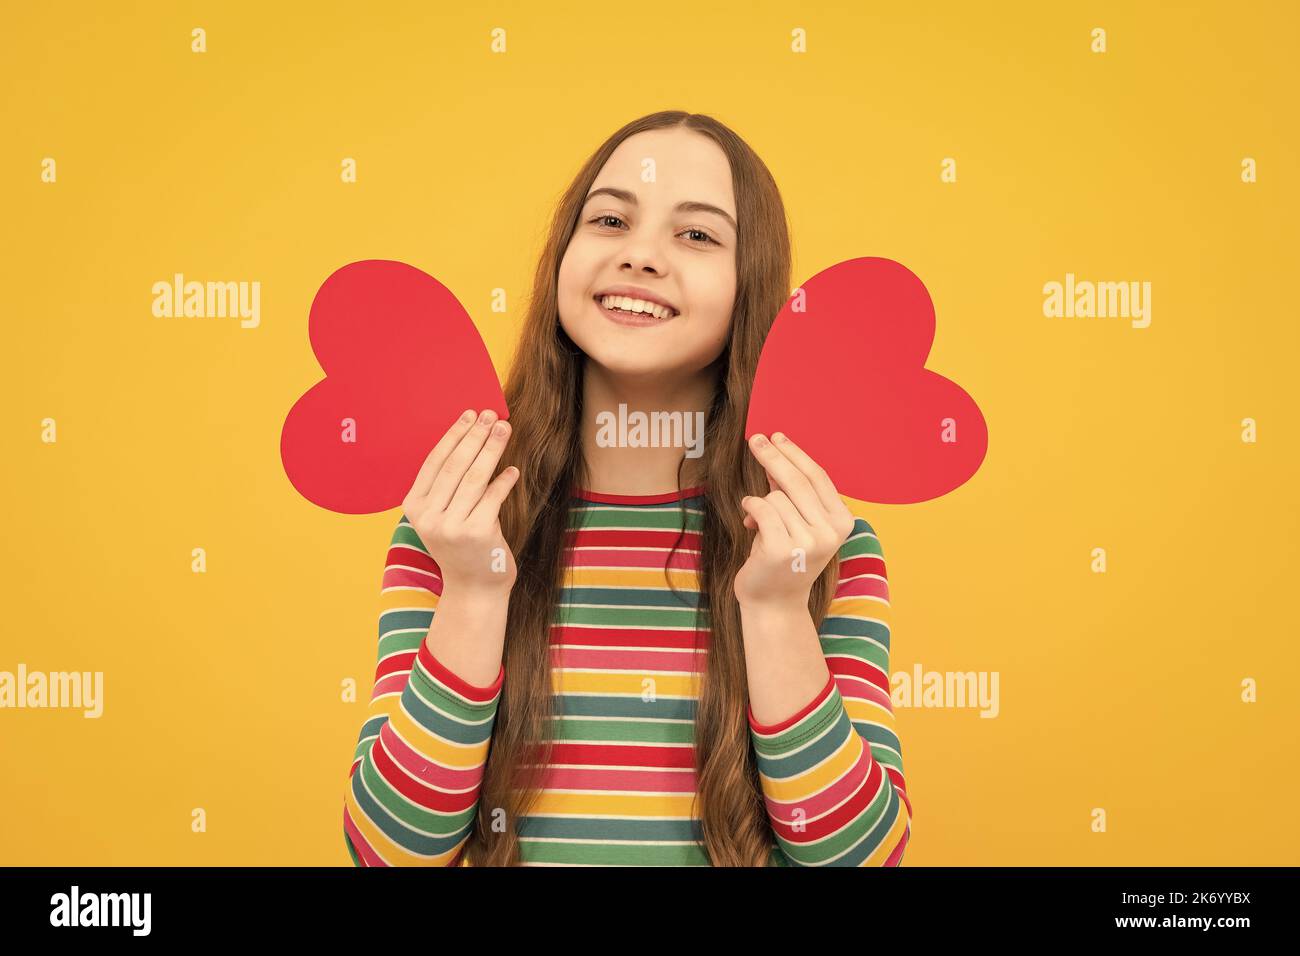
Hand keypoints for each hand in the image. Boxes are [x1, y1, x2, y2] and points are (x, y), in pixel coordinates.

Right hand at [402, 408, 520, 593]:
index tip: (470, 415)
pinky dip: (504, 481)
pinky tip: (513, 470)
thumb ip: (449, 486)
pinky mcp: (477, 534)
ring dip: (492, 449)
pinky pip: (493, 497)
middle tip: (492, 415)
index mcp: (414, 507)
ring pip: (475, 477)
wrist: (474, 588)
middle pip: (455, 466)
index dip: (454, 435)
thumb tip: (471, 436)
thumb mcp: (443, 516)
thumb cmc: (462, 546)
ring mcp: (452, 526)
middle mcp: (428, 517)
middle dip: (475, 436)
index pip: (435, 462)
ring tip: (504, 429)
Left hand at [734, 432, 856, 607]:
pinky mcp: (780, 550)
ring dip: (761, 504)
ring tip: (761, 527)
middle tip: (754, 439)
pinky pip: (761, 508)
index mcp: (842, 523)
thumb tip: (776, 456)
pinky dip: (750, 509)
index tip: (776, 436)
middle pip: (797, 480)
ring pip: (775, 497)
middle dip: (773, 456)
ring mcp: (807, 542)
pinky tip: (749, 524)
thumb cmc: (785, 560)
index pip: (818, 477)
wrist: (775, 604)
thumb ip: (791, 493)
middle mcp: (830, 533)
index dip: (795, 454)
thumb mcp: (797, 523)